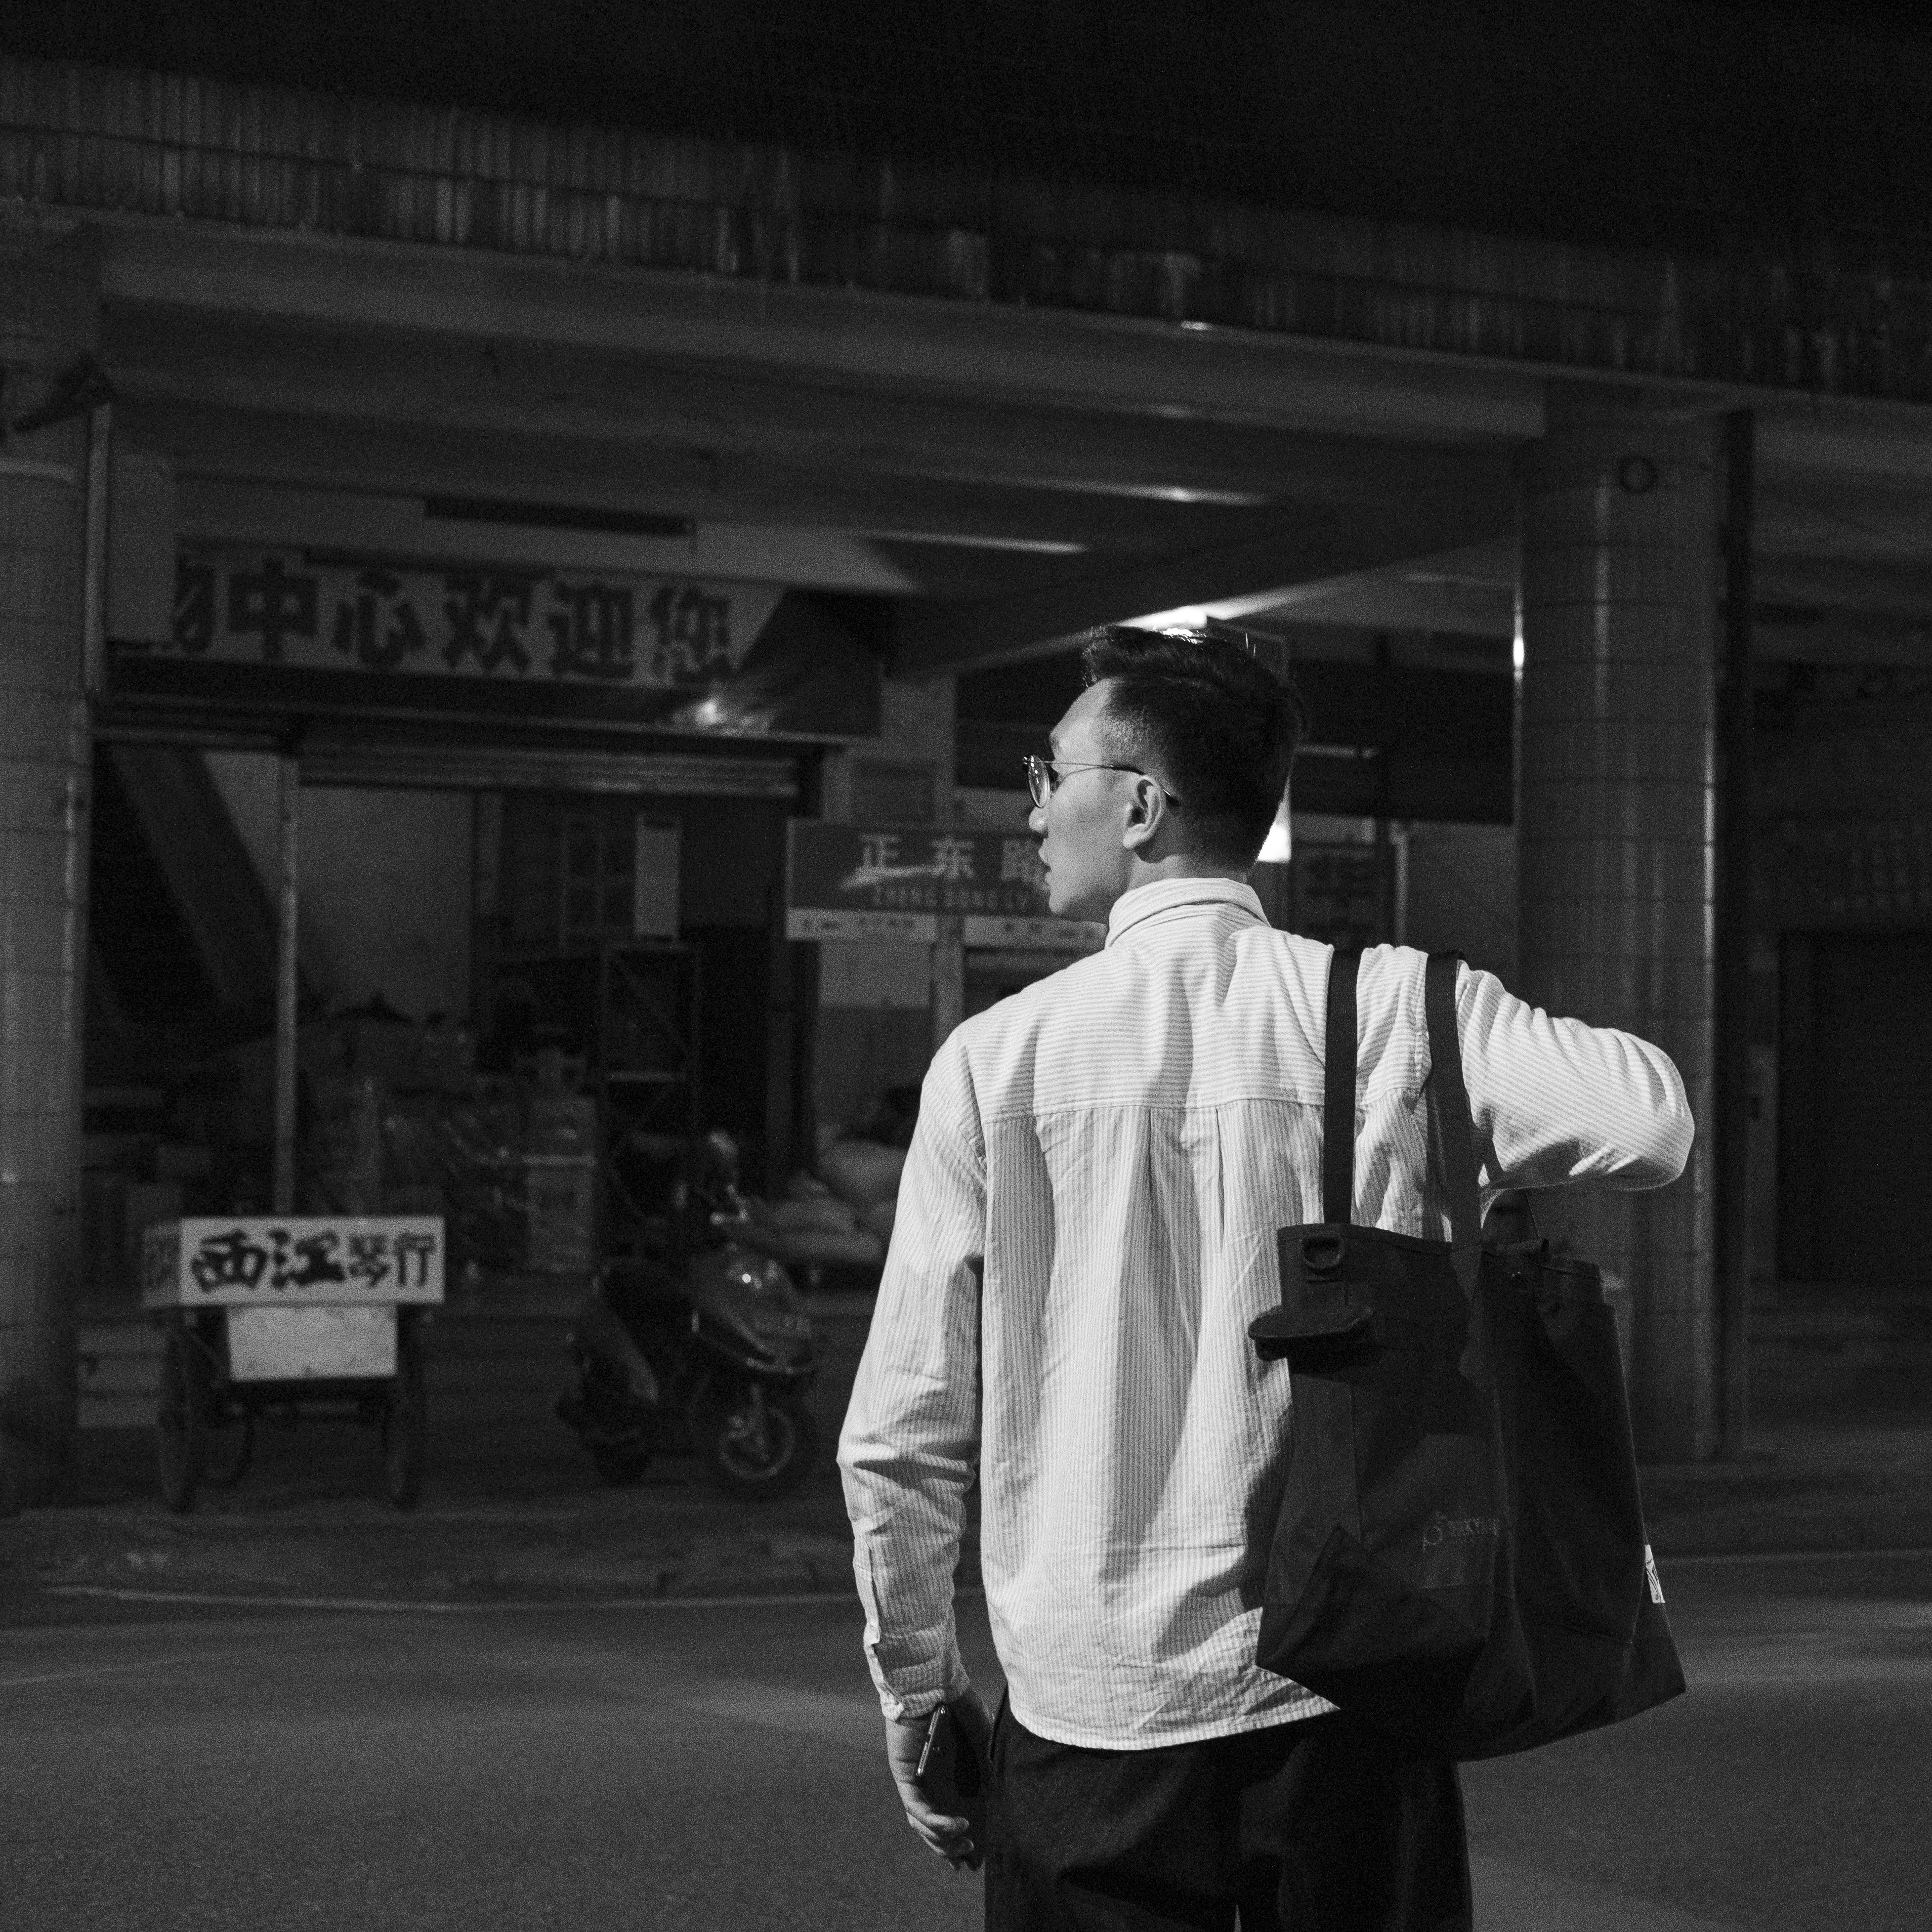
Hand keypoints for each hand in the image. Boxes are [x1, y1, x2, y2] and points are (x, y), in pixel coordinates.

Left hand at [885, 1688, 993, 1870]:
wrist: (934, 1682)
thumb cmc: (958, 1706)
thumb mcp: (983, 1739)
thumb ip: (988, 1766)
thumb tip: (998, 1798)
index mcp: (946, 1775)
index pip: (947, 1815)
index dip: (956, 1841)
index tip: (972, 1859)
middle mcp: (928, 1781)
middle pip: (932, 1827)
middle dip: (949, 1848)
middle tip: (968, 1856)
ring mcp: (915, 1780)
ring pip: (922, 1824)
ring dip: (942, 1841)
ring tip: (964, 1845)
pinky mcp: (905, 1776)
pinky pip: (917, 1808)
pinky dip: (936, 1822)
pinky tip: (957, 1826)